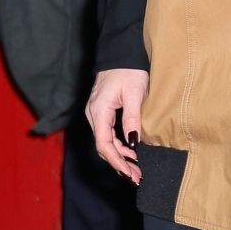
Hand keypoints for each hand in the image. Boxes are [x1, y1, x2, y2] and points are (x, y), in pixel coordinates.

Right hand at [86, 68, 149, 182]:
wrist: (121, 52)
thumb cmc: (129, 70)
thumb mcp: (135, 94)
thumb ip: (132, 119)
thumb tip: (133, 144)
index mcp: (99, 111)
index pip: (104, 144)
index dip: (117, 162)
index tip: (130, 174)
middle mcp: (93, 114)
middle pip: (103, 146)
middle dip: (120, 163)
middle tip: (136, 177)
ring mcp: (96, 113)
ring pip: (105, 142)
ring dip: (120, 156)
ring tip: (136, 168)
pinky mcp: (102, 111)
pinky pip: (107, 134)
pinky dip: (119, 145)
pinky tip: (131, 152)